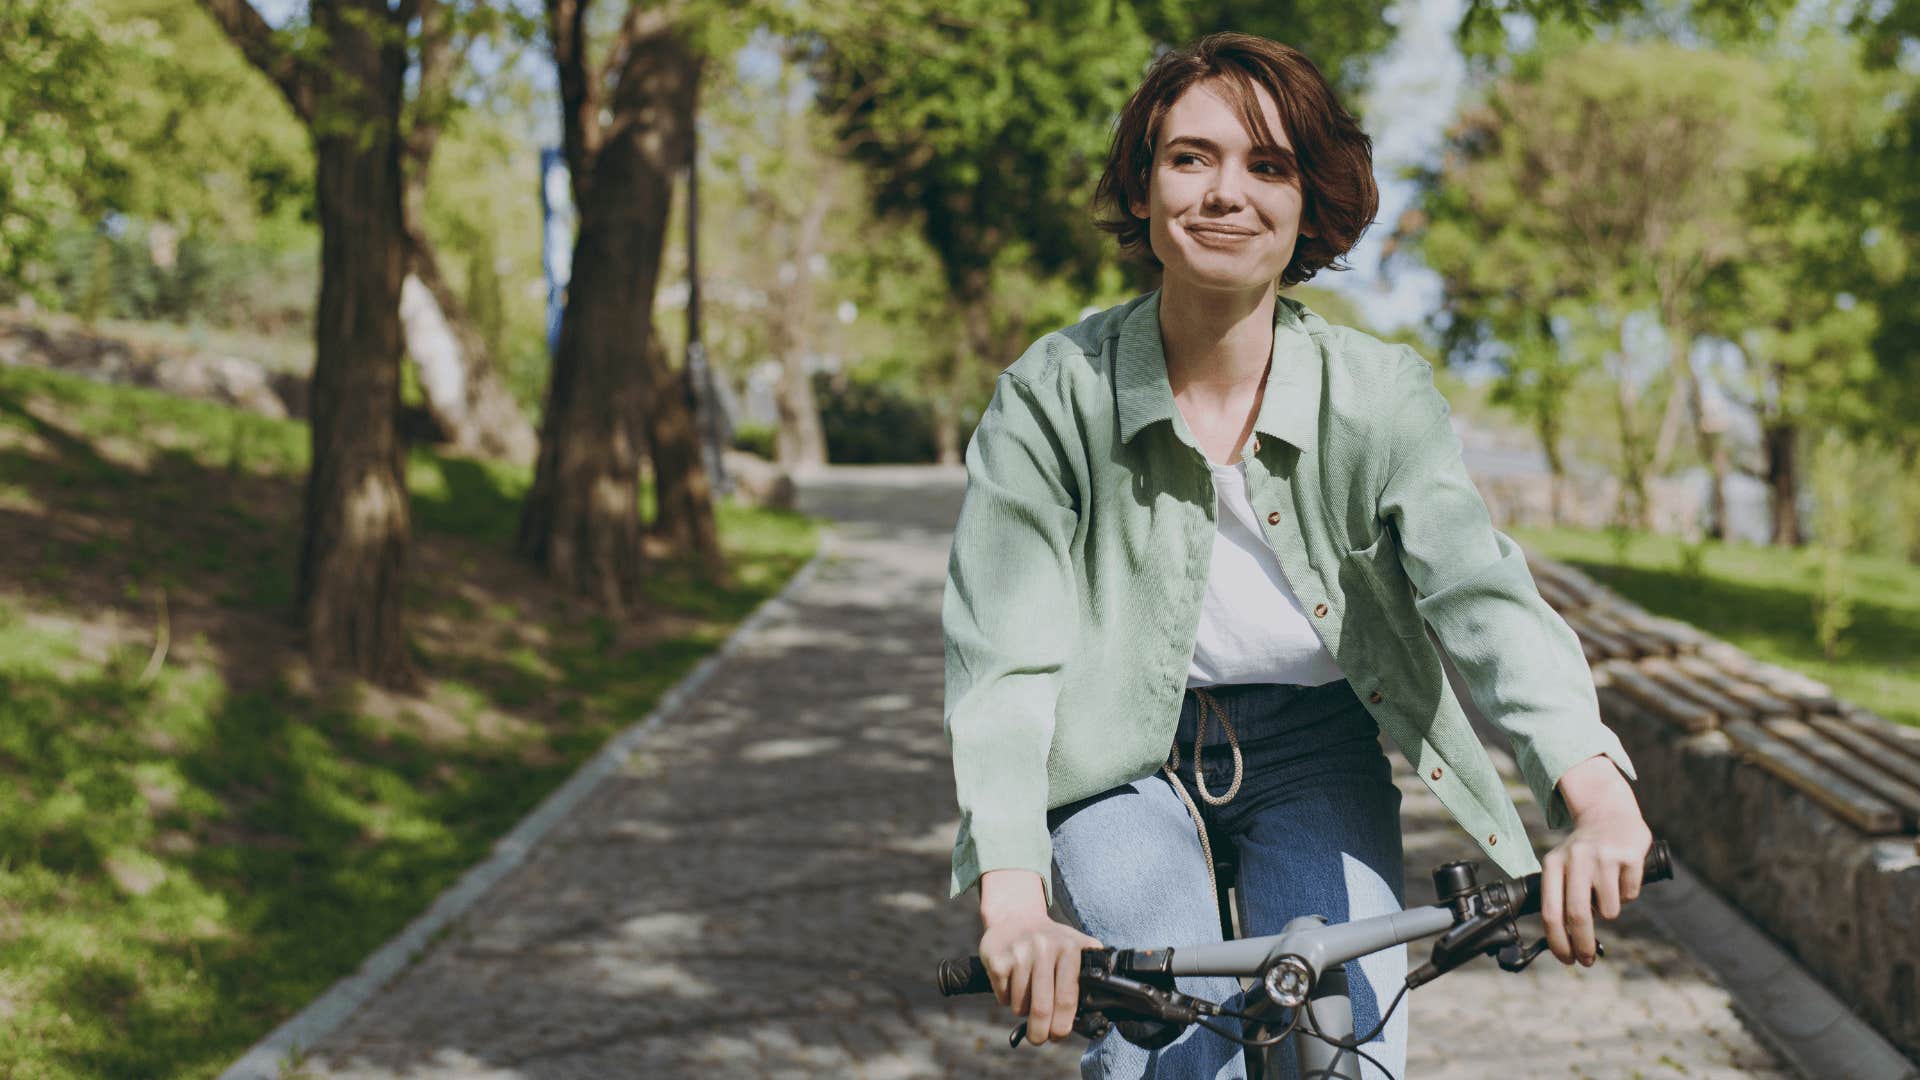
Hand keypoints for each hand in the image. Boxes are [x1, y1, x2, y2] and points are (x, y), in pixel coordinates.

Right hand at [977, 869, 1102, 1045]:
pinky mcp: (997, 959)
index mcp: (1069, 948)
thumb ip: (1092, 969)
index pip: (1067, 998)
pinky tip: (1012, 982)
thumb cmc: (1051, 941)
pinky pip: (1004, 997)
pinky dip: (1007, 999)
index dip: (1062, 1025)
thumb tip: (1103, 1006)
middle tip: (1038, 1039)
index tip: (1058, 1036)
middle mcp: (1044, 948)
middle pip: (1042, 1008)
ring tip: (1027, 995)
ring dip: (1023, 1011)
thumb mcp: (1075, 945)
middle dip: (1040, 1033)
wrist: (1015, 916)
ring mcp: (1019, 953)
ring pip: (1020, 1005)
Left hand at [1540, 755, 1651, 966]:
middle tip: (1588, 959)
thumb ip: (1561, 897)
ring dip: (1610, 910)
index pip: (1551, 912)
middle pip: (1578, 917)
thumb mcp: (1562, 865)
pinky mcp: (1629, 856)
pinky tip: (1622, 874)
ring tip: (1607, 889)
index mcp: (1553, 864)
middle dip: (1583, 945)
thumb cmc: (1583, 850)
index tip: (1567, 960)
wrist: (1609, 811)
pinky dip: (1628, 893)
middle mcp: (1576, 859)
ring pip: (1609, 910)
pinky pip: (1630, 895)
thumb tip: (1566, 943)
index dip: (1558, 942)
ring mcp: (1603, 857)